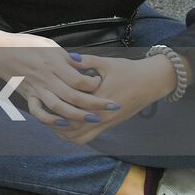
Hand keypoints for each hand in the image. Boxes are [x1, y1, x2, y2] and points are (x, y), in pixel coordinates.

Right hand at [0, 33, 109, 135]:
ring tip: (95, 119)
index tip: (102, 82)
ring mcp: (37, 89)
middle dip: (96, 103)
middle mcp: (46, 78)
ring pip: (60, 107)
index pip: (79, 78)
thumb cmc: (26, 45)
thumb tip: (84, 67)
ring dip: (78, 115)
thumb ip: (67, 58)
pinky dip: (50, 120)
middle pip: (74, 95)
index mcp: (53, 63)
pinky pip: (39, 112)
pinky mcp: (28, 96)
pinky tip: (63, 123)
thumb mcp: (49, 45)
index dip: (94, 83)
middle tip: (113, 106)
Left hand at [54, 54, 176, 143]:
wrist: (152, 82)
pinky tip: (68, 122)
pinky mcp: (111, 124)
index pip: (72, 113)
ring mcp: (107, 122)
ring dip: (66, 132)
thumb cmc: (129, 71)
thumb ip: (85, 61)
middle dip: (56, 124)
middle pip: (72, 130)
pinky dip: (77, 133)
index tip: (43, 101)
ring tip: (53, 120)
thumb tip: (67, 57)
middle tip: (43, 113)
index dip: (55, 110)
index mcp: (99, 100)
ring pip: (81, 137)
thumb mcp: (106, 63)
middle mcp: (102, 116)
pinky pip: (90, 136)